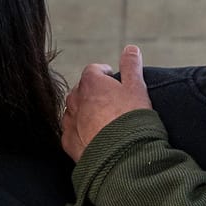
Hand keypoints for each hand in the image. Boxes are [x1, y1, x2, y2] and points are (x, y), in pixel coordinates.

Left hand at [61, 45, 151, 162]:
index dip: (106, 75)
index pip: (94, 70)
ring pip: (75, 111)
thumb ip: (132, 66)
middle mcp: (75, 99)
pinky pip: (72, 133)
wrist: (121, 156)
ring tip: (105, 123)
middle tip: (113, 105)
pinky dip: (82, 133)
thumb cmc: (131, 120)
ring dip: (86, 113)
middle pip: (82, 91)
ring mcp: (69, 121)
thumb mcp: (137, 88)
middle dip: (95, 94)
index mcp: (90, 82)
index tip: (116, 83)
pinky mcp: (68, 142)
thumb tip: (130, 48)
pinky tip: (96, 139)